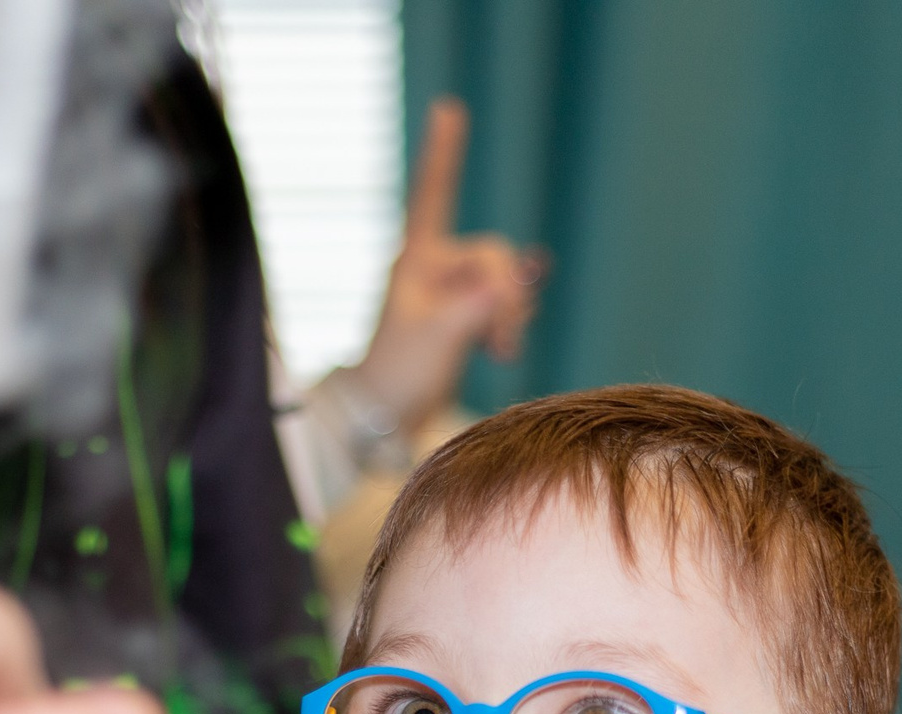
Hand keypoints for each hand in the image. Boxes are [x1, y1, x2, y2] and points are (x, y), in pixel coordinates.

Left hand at [344, 97, 543, 429]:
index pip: (434, 195)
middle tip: (500, 340)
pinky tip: (503, 351)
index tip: (449, 109)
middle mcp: (435, 266)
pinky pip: (506, 304)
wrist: (385, 416)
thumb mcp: (441, 336)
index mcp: (416, 258)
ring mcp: (452, 290)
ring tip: (497, 351)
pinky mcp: (466, 316)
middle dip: (507, 295)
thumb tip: (515, 282)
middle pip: (495, 254)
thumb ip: (480, 304)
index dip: (444, 153)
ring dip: (511, 316)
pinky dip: (510, 324)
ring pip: (506, 282)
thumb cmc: (399, 373)